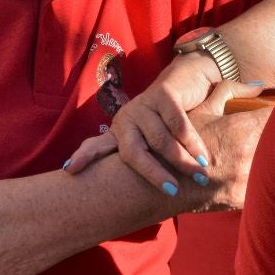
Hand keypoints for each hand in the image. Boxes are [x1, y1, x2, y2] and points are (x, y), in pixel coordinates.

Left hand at [63, 69, 270, 199]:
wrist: (189, 79)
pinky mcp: (161, 94)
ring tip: (201, 176)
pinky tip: (204, 156)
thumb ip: (152, 159)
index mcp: (119, 133)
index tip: (70, 169)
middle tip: (172, 190)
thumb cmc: (172, 118)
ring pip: (160, 141)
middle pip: (133, 153)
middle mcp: (126, 119)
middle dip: (154, 174)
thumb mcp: (158, 139)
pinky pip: (178, 125)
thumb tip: (161, 195)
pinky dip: (193, 143)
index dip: (83, 157)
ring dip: (183, 160)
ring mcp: (142, 106)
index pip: (96, 146)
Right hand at [173, 81, 273, 211]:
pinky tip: (259, 174)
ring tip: (273, 154)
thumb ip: (230, 91)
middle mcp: (248, 153)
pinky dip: (262, 180)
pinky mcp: (242, 198)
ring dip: (273, 159)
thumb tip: (259, 83)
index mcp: (241, 128)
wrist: (164, 177)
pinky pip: (262, 187)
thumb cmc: (181, 138)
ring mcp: (246, 178)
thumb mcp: (204, 110)